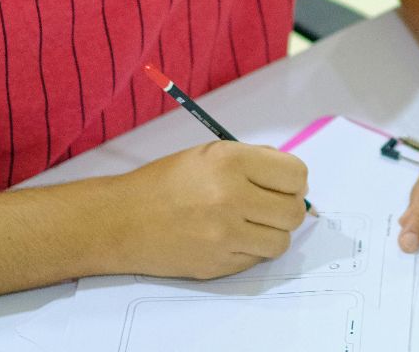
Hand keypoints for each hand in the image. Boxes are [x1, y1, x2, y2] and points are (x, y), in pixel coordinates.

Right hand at [98, 141, 308, 279]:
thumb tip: (295, 180)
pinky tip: (231, 238)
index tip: (284, 185)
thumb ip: (254, 162)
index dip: (295, 181)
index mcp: (230, 161)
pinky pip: (257, 259)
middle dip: (288, 208)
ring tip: (251, 224)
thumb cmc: (166, 182)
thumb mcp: (210, 154)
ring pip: (281, 241)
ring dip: (272, 233)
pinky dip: (252, 250)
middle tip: (270, 206)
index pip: (295, 175)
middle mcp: (231, 197)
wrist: (123, 220)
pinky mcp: (219, 263)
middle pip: (294, 212)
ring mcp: (225, 235)